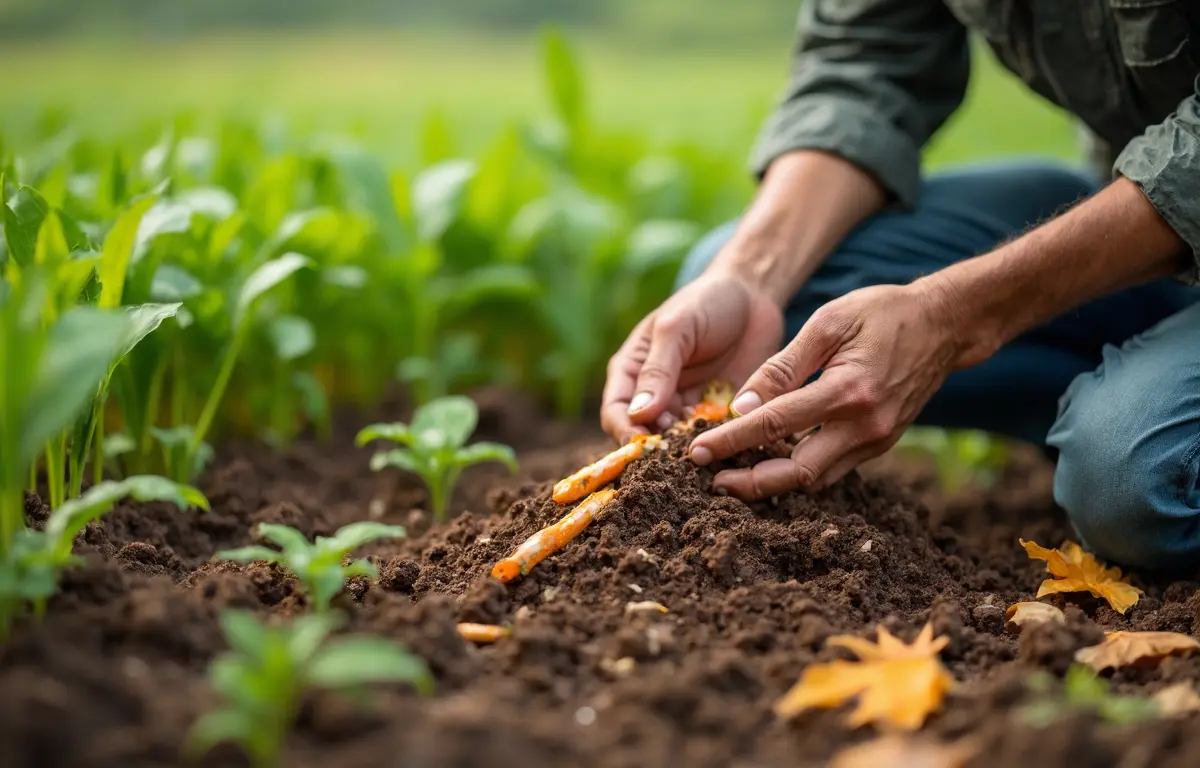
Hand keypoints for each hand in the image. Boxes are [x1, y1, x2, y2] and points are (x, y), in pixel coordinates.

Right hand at [600, 269, 784, 441]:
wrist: (753, 296)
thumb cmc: (705, 303)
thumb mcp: (676, 329)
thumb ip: (657, 370)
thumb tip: (638, 414)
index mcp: (632, 371)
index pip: (615, 412)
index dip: (624, 431)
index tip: (643, 444)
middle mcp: (654, 394)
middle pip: (643, 434)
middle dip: (657, 447)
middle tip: (678, 448)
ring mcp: (684, 406)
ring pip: (676, 442)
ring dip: (687, 448)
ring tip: (705, 442)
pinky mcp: (715, 413)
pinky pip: (710, 437)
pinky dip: (715, 442)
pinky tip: (727, 437)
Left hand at [688, 282, 968, 498]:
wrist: (945, 324)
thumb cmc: (882, 312)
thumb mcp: (828, 323)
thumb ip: (783, 366)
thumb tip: (741, 405)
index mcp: (848, 391)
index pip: (774, 426)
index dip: (731, 441)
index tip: (696, 451)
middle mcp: (865, 426)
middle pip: (797, 473)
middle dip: (750, 482)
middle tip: (711, 479)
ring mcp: (877, 441)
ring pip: (815, 479)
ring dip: (773, 483)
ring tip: (733, 474)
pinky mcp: (880, 445)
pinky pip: (832, 470)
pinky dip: (799, 471)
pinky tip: (770, 462)